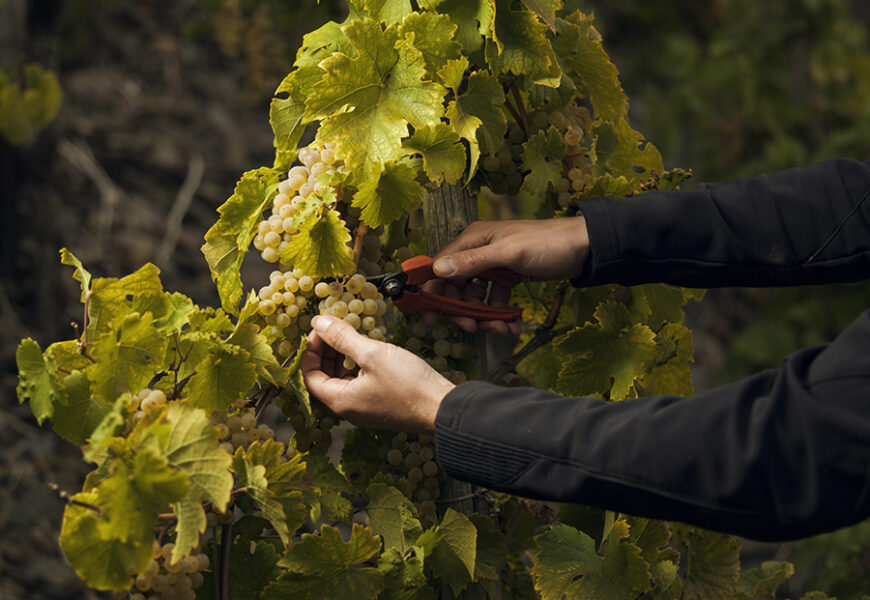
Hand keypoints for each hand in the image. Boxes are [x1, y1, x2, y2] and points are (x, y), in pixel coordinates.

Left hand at [301, 315, 455, 432]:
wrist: (443, 408)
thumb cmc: (409, 384)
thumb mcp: (372, 354)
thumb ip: (342, 338)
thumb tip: (319, 323)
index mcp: (340, 401)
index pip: (308, 376)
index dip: (310, 350)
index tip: (321, 330)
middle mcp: (349, 409)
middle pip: (324, 378)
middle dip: (325, 352)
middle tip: (334, 329)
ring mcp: (365, 409)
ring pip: (342, 380)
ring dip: (342, 357)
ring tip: (351, 335)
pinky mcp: (380, 405)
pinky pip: (359, 384)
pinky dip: (358, 365)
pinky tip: (369, 349)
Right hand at [424, 217, 589, 334]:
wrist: (585, 247)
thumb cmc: (548, 244)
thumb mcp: (509, 253)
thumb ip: (474, 261)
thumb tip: (439, 269)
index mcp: (473, 239)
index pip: (440, 267)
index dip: (432, 291)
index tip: (429, 315)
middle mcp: (478, 252)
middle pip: (456, 287)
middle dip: (462, 310)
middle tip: (471, 328)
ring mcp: (493, 266)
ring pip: (475, 298)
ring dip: (484, 317)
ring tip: (502, 330)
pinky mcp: (507, 278)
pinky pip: (494, 301)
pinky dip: (500, 315)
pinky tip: (512, 326)